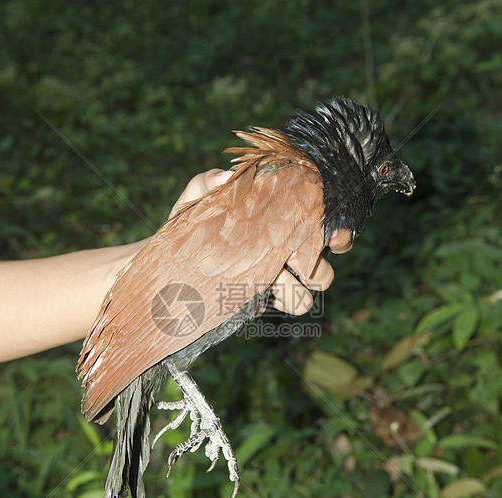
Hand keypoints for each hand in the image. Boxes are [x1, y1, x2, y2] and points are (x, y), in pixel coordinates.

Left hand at [171, 169, 352, 315]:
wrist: (167, 260)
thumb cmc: (191, 223)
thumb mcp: (195, 199)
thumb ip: (206, 183)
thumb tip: (224, 177)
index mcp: (282, 228)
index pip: (324, 231)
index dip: (338, 235)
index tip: (334, 236)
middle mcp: (285, 257)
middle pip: (322, 272)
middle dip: (312, 269)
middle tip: (289, 260)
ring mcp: (274, 285)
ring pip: (305, 298)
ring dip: (293, 292)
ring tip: (270, 280)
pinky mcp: (259, 305)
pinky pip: (278, 312)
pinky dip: (272, 305)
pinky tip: (256, 295)